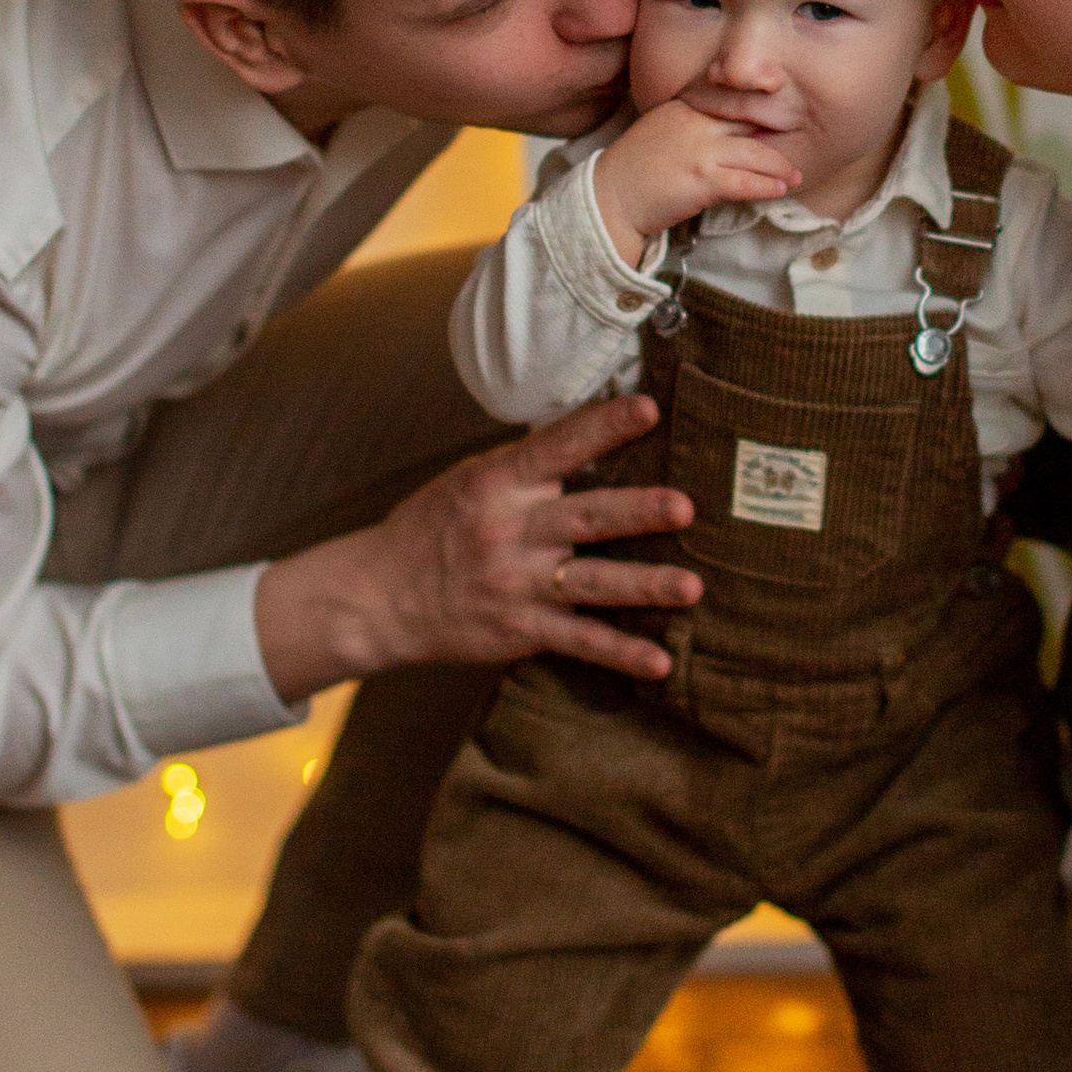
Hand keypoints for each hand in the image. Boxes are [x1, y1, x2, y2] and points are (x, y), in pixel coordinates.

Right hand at [255, 393, 698, 697]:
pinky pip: (578, 641)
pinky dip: (619, 654)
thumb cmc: (433, 528)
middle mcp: (509, 530)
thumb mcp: (469, 480)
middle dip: (636, 511)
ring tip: (692, 587)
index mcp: (497, 483)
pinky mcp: (519, 629)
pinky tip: (659, 662)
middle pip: (583, 517)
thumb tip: (590, 432)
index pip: (556, 447)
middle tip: (683, 506)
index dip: (602, 427)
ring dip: (643, 585)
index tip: (647, 409)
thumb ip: (526, 466)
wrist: (380, 596)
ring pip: (590, 583)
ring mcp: (515, 584)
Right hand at [594, 97, 799, 266]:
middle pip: (750, 121)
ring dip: (780, 166)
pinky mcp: (703, 179)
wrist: (609, 199)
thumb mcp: (661, 130)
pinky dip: (766, 186)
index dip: (759, 109)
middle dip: (778, 132)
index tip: (780, 116)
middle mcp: (695, 121)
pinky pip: (746, 181)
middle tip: (799, 144)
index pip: (731, 100)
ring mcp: (700, 149)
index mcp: (684, 105)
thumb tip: (727, 133)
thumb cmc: (634, 170)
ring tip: (793, 176)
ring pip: (756, 152)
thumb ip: (692, 124)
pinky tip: (778, 190)